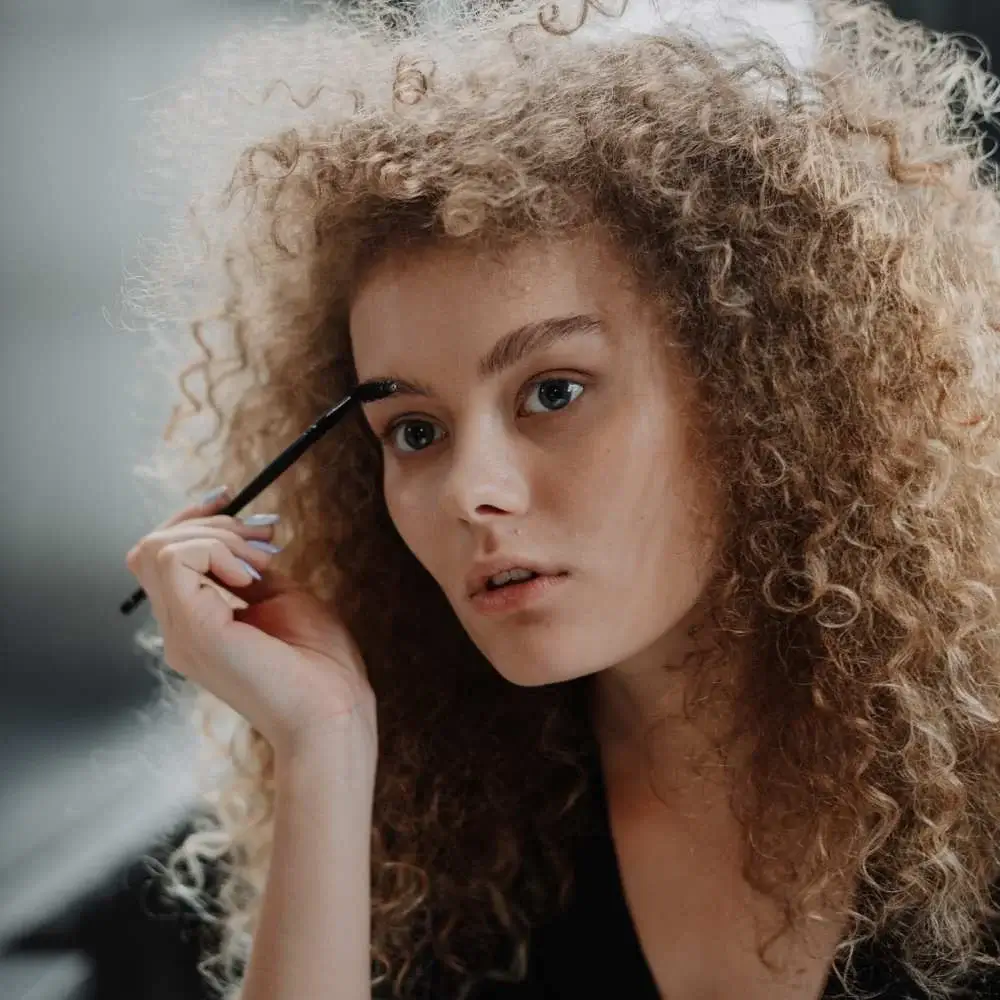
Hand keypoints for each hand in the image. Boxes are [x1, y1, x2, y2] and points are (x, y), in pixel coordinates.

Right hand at [125, 490, 376, 762]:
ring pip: (158, 547)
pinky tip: (249, 577)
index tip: (231, 499)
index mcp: (197, 624)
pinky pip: (175, 559)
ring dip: (216, 535)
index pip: (160, 557)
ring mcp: (180, 632)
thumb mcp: (281, 598)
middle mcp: (178, 629)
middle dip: (210, 523)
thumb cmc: (319, 665)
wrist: (333, 712)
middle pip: (151, 546)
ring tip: (260, 561)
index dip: (192, 519)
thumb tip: (242, 534)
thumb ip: (250, 570)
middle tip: (264, 539)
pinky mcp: (193, 628)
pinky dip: (215, 550)